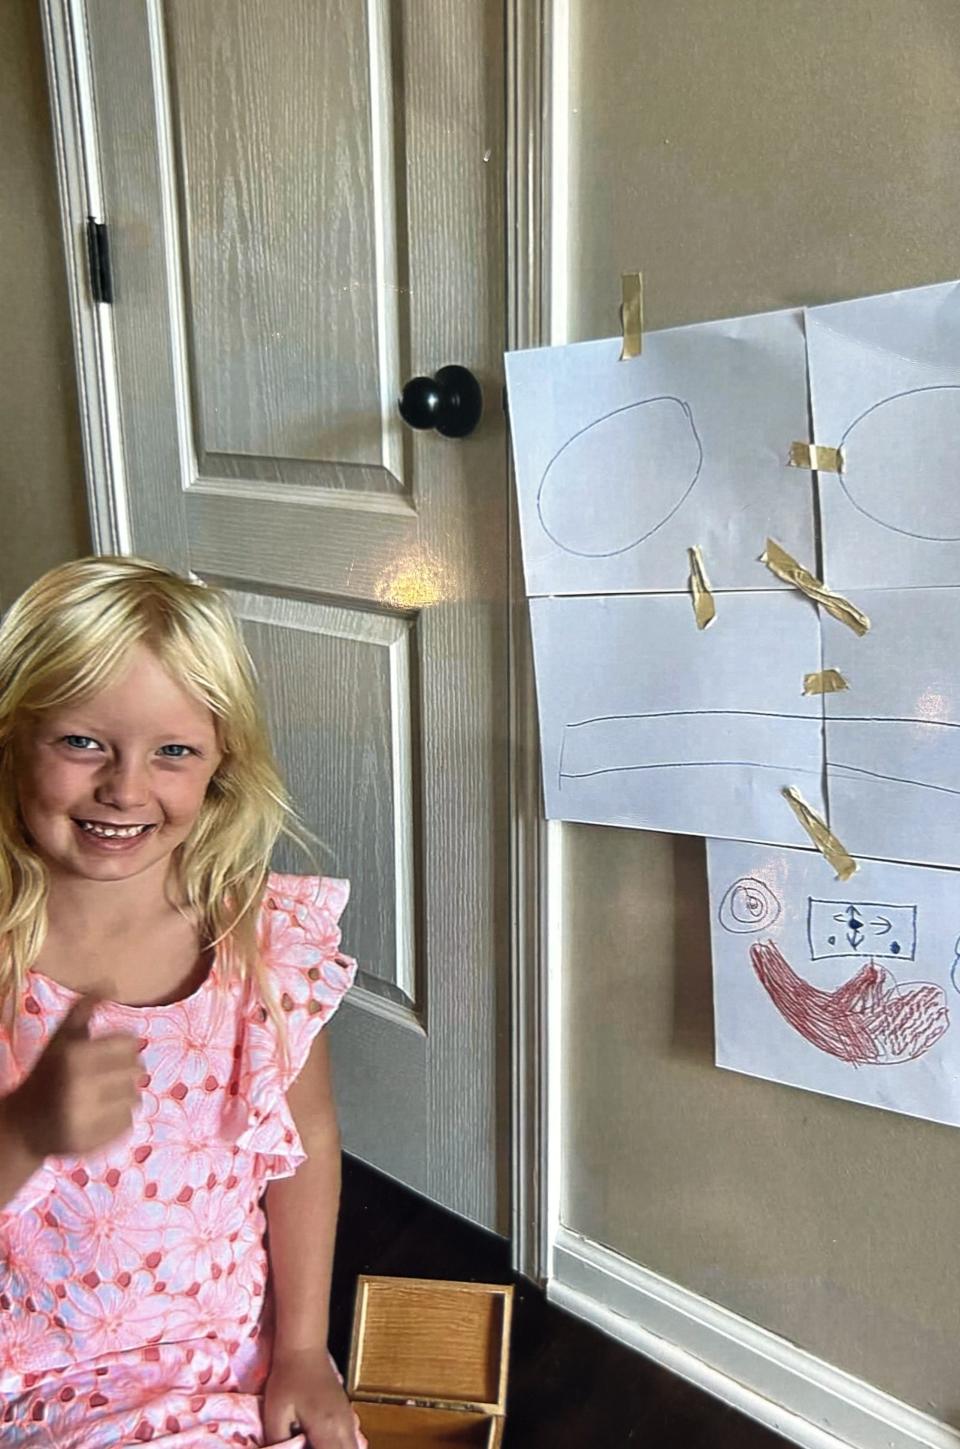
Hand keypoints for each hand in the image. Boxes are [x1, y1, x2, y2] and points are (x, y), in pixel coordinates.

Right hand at [2, 993, 141, 1158]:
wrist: (23, 1125)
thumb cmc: (48, 1074)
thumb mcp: (61, 1039)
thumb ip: (84, 1009)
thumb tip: (108, 982)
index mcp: (73, 1057)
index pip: (130, 1043)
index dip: (124, 1046)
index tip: (112, 1052)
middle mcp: (78, 1087)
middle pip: (137, 1070)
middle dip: (126, 1071)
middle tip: (107, 1076)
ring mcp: (84, 1118)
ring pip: (136, 1098)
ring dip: (125, 1095)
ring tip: (103, 1096)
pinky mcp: (90, 1142)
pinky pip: (128, 1124)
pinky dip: (119, 1118)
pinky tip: (99, 1114)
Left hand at [263, 1347, 360, 1447]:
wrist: (304, 1349)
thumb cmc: (287, 1379)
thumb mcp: (275, 1415)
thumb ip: (280, 1443)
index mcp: (327, 1429)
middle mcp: (344, 1427)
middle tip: (307, 1448)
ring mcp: (349, 1420)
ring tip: (313, 1445)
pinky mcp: (348, 1415)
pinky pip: (352, 1443)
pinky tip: (325, 1445)